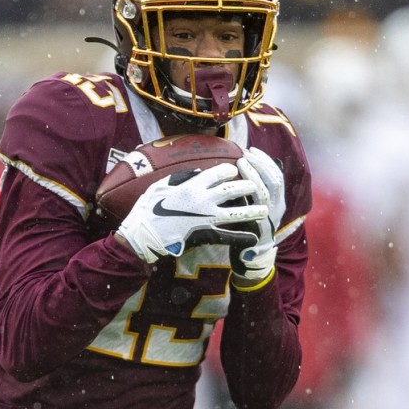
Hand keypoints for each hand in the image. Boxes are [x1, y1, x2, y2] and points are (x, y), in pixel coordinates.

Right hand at [116, 163, 267, 262]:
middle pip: (231, 189)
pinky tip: (252, 238)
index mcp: (193, 184)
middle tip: (255, 186)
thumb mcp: (161, 185)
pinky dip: (242, 237)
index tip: (235, 170)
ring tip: (264, 209)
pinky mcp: (206, 234)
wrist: (144, 233)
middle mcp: (203, 198)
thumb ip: (181, 177)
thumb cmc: (148, 208)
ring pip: (236, 211)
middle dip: (247, 186)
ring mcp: (207, 217)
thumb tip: (198, 170)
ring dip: (252, 210)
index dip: (229, 171)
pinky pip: (228, 235)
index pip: (218, 173)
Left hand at [231, 148, 284, 287]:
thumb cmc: (249, 228)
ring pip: (267, 188)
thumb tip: (246, 170)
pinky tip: (240, 181)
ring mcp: (271, 215)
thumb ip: (254, 193)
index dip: (266, 160)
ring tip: (242, 161)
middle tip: (246, 153)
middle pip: (274, 178)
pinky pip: (258, 202)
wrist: (252, 256)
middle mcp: (278, 207)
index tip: (253, 150)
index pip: (277, 174)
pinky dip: (251, 188)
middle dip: (261, 162)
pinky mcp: (262, 222)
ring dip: (255, 172)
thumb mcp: (254, 208)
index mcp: (279, 201)